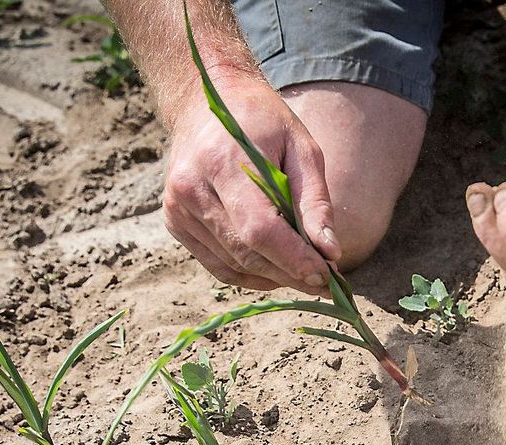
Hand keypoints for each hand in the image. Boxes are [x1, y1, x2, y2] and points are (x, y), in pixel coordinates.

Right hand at [162, 73, 340, 294]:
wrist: (206, 100)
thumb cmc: (263, 122)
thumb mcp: (302, 149)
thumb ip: (314, 201)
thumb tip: (330, 253)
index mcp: (222, 163)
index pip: (259, 229)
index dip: (294, 259)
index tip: (328, 276)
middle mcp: (191, 189)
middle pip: (246, 252)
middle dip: (290, 273)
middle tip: (326, 282)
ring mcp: (177, 208)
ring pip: (232, 265)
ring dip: (273, 278)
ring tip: (306, 275)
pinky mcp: (175, 222)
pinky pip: (217, 265)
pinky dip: (250, 275)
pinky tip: (276, 272)